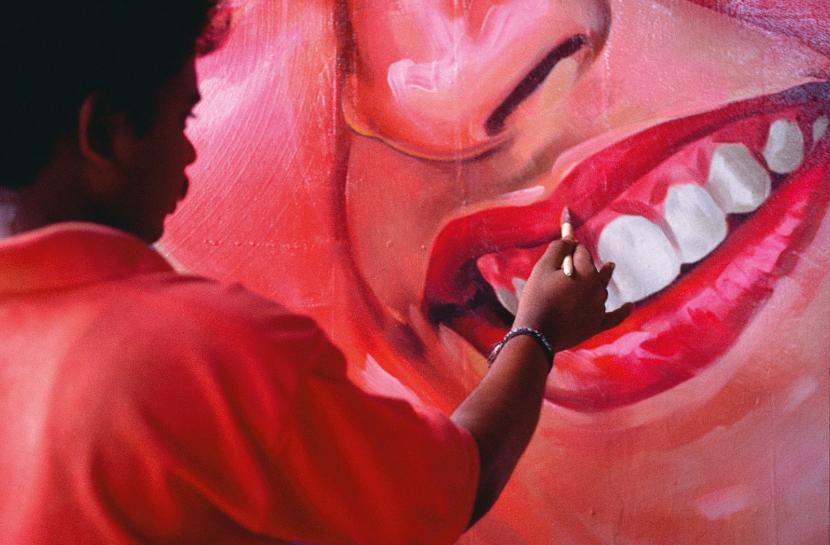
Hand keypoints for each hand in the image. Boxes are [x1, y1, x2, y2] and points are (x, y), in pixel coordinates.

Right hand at [513, 239, 631, 351]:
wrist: (537, 333)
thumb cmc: (538, 298)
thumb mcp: (542, 268)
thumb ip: (558, 249)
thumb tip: (570, 239)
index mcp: (586, 271)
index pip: (582, 251)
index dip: (571, 248)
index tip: (563, 249)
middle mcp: (598, 288)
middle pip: (595, 269)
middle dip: (585, 263)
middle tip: (577, 260)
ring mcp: (599, 307)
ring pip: (601, 289)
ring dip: (598, 281)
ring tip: (608, 268)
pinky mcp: (597, 325)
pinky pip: (615, 316)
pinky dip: (623, 311)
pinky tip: (630, 306)